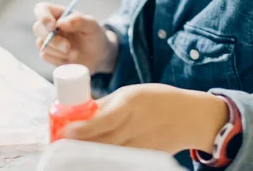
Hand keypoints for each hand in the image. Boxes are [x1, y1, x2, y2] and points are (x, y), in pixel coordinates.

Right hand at [32, 2, 117, 73]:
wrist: (99, 56)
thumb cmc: (95, 36)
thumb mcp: (92, 25)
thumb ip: (79, 21)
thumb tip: (61, 23)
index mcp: (59, 14)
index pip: (41, 9)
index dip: (43, 16)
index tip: (53, 26)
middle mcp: (50, 26)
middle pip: (38, 28)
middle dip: (53, 39)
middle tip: (68, 46)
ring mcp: (48, 40)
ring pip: (41, 44)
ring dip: (58, 51)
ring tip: (75, 53)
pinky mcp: (49, 54)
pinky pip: (45, 56)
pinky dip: (58, 59)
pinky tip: (70, 59)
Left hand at [61, 84, 228, 154]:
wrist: (192, 117)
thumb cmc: (157, 100)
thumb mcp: (130, 94)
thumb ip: (105, 105)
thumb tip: (77, 111)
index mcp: (130, 103)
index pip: (103, 119)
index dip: (82, 128)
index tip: (64, 132)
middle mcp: (136, 124)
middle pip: (104, 140)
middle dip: (81, 143)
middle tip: (61, 144)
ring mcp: (143, 143)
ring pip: (111, 153)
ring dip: (91, 152)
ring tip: (73, 150)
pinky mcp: (148, 156)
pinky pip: (123, 159)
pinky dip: (108, 158)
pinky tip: (95, 157)